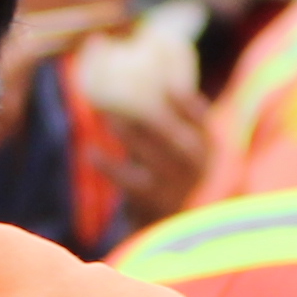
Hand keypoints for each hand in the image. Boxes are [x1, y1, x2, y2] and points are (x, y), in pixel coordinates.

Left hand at [76, 25, 212, 236]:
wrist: (163, 225)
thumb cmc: (164, 171)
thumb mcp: (174, 145)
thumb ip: (163, 116)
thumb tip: (134, 70)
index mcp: (207, 147)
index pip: (201, 120)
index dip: (186, 102)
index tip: (167, 85)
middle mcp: (195, 167)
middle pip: (172, 133)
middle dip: (145, 111)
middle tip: (119, 93)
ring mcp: (175, 185)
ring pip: (148, 152)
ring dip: (123, 131)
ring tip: (103, 114)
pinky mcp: (151, 201)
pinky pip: (126, 179)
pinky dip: (107, 165)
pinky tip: (90, 152)